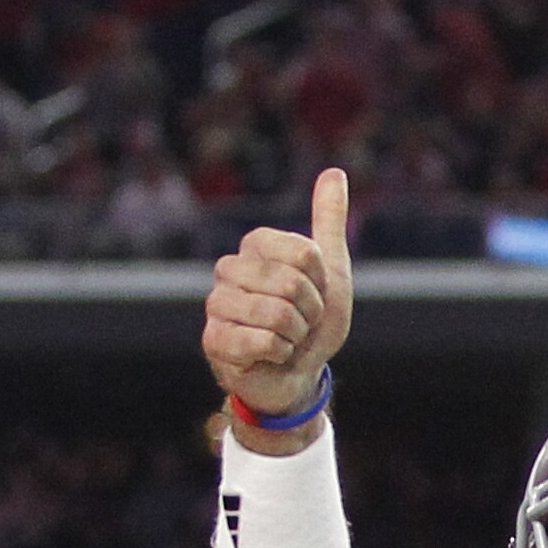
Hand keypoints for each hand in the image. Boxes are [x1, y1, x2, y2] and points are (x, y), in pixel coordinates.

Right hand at [203, 169, 353, 420]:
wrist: (296, 374)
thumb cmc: (310, 322)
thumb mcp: (330, 270)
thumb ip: (328, 222)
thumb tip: (334, 173)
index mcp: (255, 246)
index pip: (305, 254)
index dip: (320, 283)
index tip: (313, 295)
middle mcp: (229, 269)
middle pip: (292, 284)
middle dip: (310, 313)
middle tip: (300, 323)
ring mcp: (217, 303)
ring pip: (278, 314)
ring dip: (295, 335)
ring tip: (285, 339)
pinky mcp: (213, 339)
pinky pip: (263, 341)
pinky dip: (280, 354)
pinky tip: (270, 355)